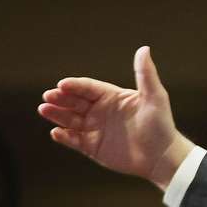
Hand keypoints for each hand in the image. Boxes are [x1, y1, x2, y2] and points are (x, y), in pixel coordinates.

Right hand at [37, 45, 193, 189]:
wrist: (163, 157)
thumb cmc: (161, 125)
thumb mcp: (155, 97)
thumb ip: (146, 74)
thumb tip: (144, 48)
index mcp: (111, 97)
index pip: (88, 87)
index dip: (75, 85)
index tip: (63, 84)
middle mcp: (100, 111)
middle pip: (74, 101)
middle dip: (60, 98)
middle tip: (48, 96)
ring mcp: (94, 129)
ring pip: (69, 119)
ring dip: (56, 114)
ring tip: (44, 109)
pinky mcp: (92, 147)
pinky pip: (73, 140)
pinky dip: (64, 136)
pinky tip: (56, 132)